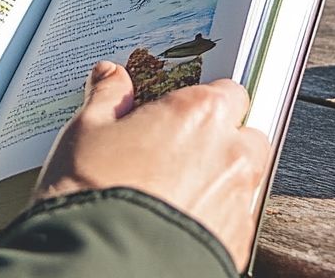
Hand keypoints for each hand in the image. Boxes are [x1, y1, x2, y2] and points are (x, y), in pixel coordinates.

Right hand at [33, 61, 271, 271]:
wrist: (100, 264)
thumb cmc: (92, 192)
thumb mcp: (87, 132)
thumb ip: (108, 98)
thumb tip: (110, 76)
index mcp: (200, 113)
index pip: (228, 91)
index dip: (205, 103)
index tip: (181, 116)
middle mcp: (230, 152)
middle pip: (247, 135)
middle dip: (224, 142)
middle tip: (182, 155)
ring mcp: (238, 201)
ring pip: (246, 180)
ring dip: (223, 182)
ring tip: (179, 195)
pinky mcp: (237, 243)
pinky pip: (237, 222)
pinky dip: (217, 220)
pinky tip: (183, 224)